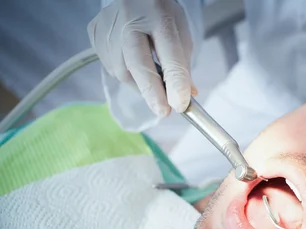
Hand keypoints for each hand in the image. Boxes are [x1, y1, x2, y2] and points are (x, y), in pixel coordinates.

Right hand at [88, 0, 195, 116]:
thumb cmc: (160, 15)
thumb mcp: (180, 32)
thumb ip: (182, 64)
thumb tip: (186, 96)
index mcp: (158, 15)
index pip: (169, 52)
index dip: (175, 82)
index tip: (181, 105)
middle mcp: (129, 19)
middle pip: (138, 63)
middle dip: (152, 93)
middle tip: (164, 112)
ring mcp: (108, 27)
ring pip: (122, 71)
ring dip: (140, 85)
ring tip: (151, 80)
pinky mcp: (94, 33)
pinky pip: (111, 67)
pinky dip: (127, 74)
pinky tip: (133, 65)